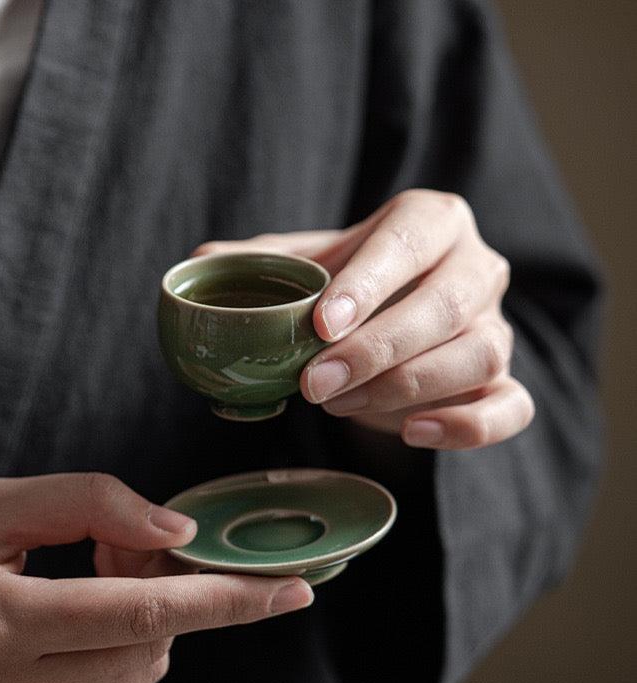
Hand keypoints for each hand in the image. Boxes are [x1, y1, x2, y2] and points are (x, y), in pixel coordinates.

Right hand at [0, 474, 312, 682]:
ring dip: (145, 617)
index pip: (144, 616)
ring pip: (142, 669)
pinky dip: (120, 646)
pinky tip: (77, 617)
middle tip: (125, 547)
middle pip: (152, 643)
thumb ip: (93, 504)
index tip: (294, 590)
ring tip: (86, 579)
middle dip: (171, 589)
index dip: (228, 600)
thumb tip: (176, 532)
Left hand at [194, 189, 533, 448]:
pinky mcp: (505, 381)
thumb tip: (200, 261)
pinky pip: (510, 407)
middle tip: (315, 384)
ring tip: (341, 405)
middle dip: (377, 349)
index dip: (368, 282)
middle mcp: (477, 269)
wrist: (396, 323)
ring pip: (479, 355)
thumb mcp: (310, 266)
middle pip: (447, 304)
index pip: (409, 240)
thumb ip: (262, 262)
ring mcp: (498, 326)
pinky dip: (468, 426)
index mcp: (432, 222)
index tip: (320, 324)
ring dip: (406, 387)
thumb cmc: (352, 287)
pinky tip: (415, 433)